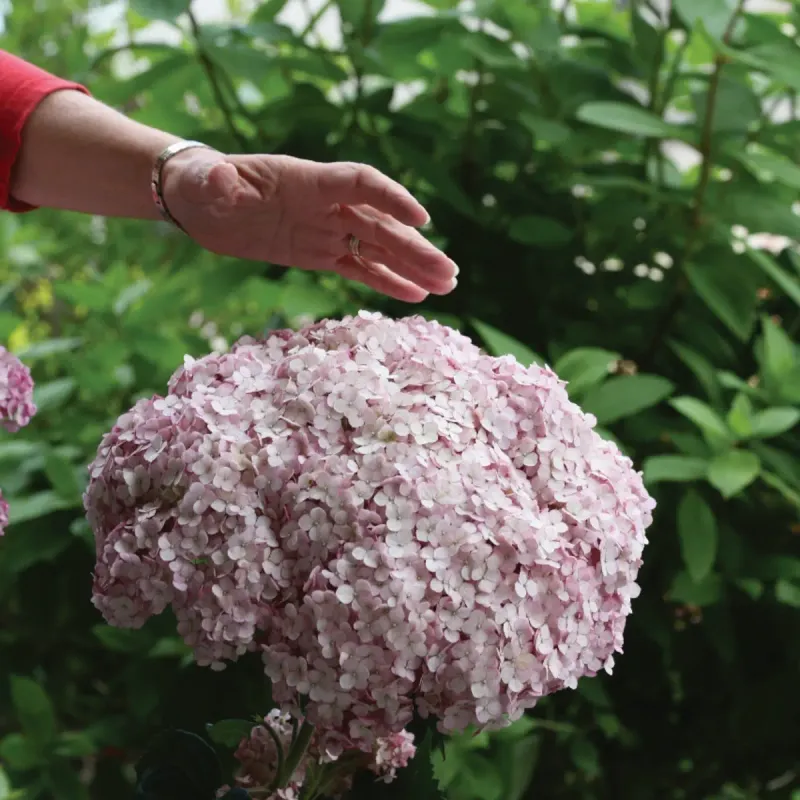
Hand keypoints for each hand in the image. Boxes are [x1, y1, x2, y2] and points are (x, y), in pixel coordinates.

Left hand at [161, 150, 458, 301]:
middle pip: (381, 224)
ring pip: (378, 249)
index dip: (392, 198)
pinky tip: (415, 295)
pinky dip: (386, 282)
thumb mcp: (205, 183)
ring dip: (413, 266)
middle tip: (449, 272)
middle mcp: (326, 205)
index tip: (422, 219)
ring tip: (448, 285)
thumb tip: (223, 181)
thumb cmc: (203, 184)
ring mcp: (326, 230)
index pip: (360, 183)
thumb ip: (218, 182)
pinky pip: (359, 269)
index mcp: (307, 180)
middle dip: (416, 248)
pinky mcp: (319, 253)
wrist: (202, 202)